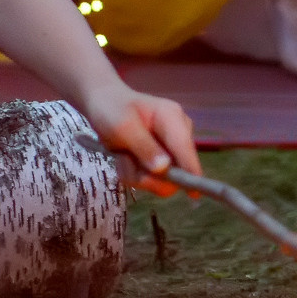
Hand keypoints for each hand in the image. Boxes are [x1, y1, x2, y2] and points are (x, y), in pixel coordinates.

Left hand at [82, 82, 199, 193]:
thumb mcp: (123, 126)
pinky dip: (134, 174)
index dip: (191, 171)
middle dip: (147, 175)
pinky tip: (125, 158)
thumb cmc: (112, 109)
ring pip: (161, 180)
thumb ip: (144, 147)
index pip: (185, 149)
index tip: (194, 193)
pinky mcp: (161, 161)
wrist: (102, 104)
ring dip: (136, 174)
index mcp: (173, 118)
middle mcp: (178, 134)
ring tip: (122, 156)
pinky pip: (152, 180)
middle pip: (176, 171)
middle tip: (125, 162)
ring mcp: (170, 149)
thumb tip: (164, 169)